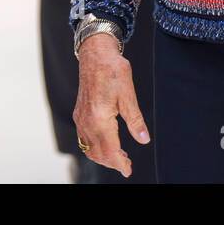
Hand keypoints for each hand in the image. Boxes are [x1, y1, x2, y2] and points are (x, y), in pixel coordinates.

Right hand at [73, 34, 149, 177]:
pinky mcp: (79, 113)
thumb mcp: (128, 94)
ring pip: (88, 148)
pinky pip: (84, 138)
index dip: (120, 163)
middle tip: (127, 164)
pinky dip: (94, 146)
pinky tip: (106, 142)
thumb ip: (135, 120)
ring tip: (119, 155)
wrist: (95, 54)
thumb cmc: (112, 70)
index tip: (128, 170)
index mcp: (100, 118)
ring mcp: (81, 118)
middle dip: (112, 162)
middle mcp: (87, 121)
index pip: (109, 150)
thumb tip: (144, 139)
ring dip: (103, 156)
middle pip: (97, 153)